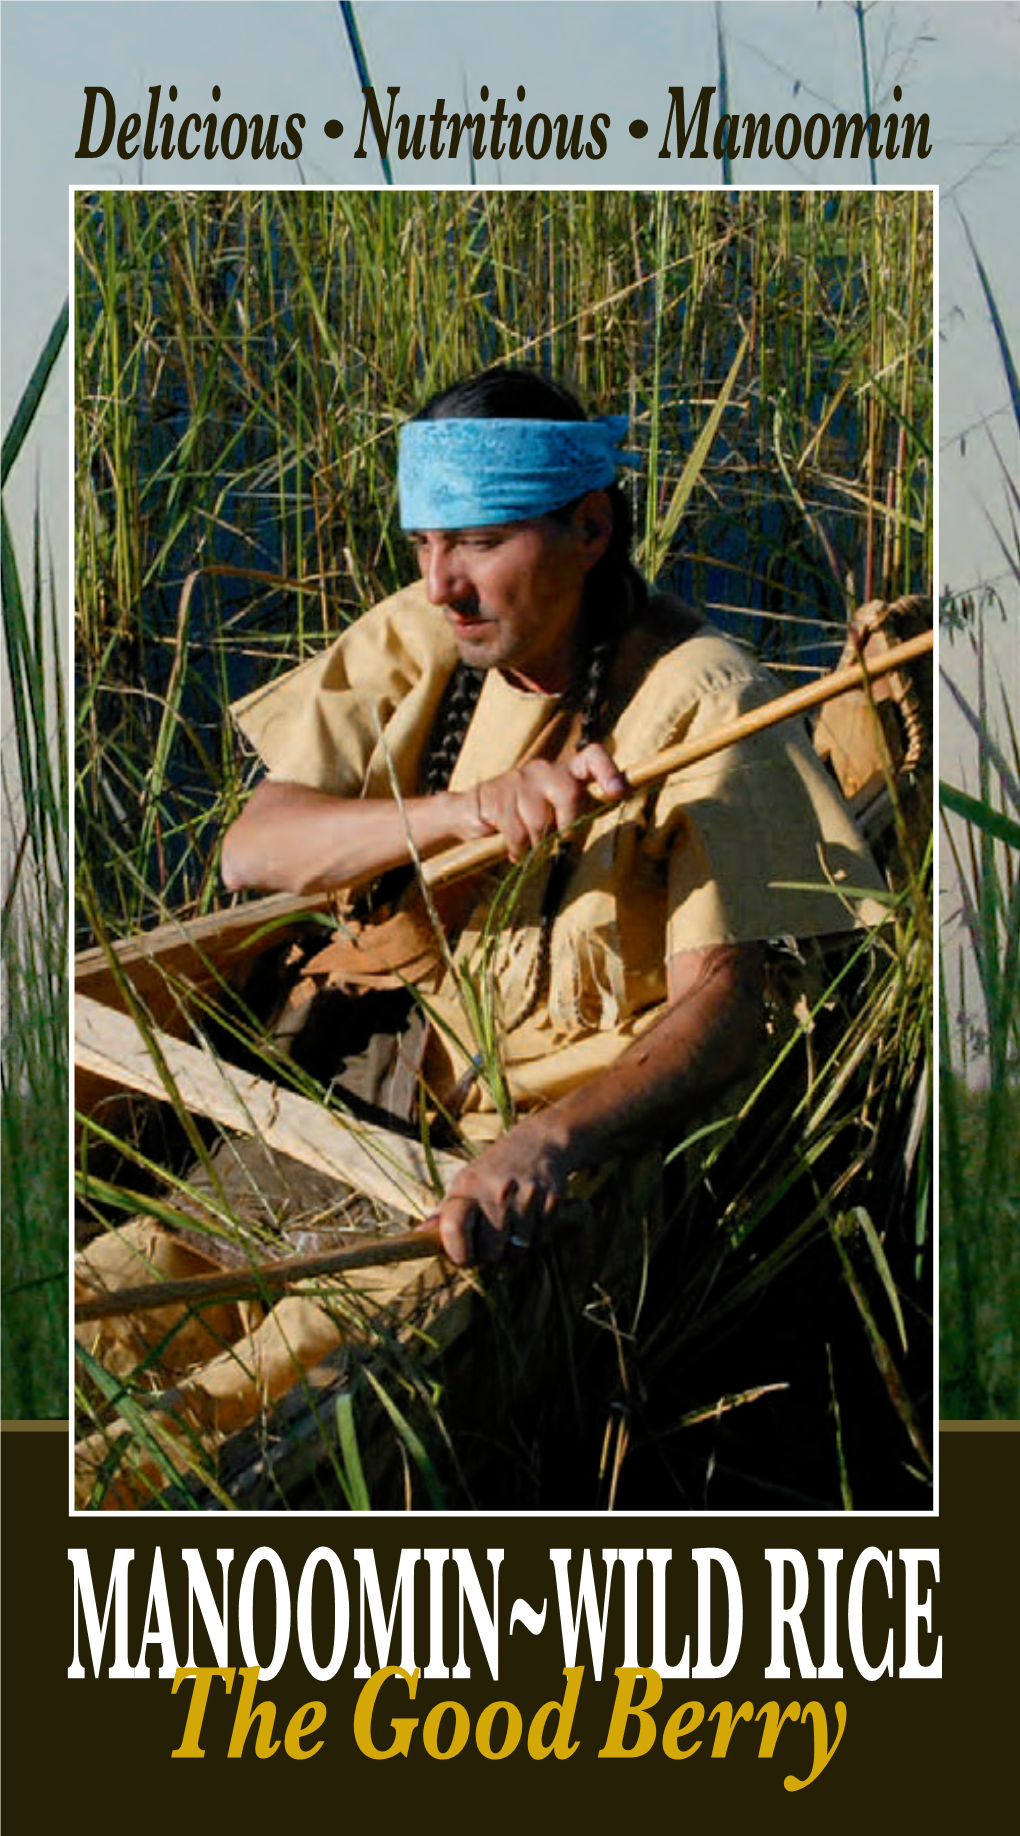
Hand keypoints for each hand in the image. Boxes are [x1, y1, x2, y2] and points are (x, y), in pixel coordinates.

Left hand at [426, 1118, 573, 1266]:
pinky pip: (541, 1239)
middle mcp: (497, 1189)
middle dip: (489, 1257)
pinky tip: (529, 1225)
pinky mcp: (551, 1199)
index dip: (457, 1253)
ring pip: (518, 1250)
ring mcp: (526, 1195)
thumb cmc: (494, 1170)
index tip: (463, 1259)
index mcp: (469, 1185)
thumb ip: (444, 1212)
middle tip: (490, 1246)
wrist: (539, 1142)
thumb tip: (418, 1235)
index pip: (454, 1227)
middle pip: (490, 1250)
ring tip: (510, 1235)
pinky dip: (535, 1240)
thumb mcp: (465, 1182)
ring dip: (514, 1251)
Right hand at [464, 743, 627, 861]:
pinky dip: (518, 849)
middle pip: (570, 794)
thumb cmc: (524, 816)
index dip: (608, 771)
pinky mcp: (498, 796)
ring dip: (536, 843)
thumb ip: (575, 814)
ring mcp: (521, 781)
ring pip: (540, 821)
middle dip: (567, 824)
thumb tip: (600, 822)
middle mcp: (545, 770)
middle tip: (559, 839)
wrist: (473, 811)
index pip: (593, 757)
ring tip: (528, 844)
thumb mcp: (554, 812)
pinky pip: (517, 833)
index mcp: (565, 772)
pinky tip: (514, 847)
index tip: (617, 791)